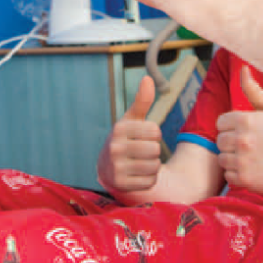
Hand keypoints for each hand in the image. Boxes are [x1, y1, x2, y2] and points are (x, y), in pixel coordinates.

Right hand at [98, 76, 162, 192]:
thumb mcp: (132, 119)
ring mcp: (116, 167)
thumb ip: (141, 101)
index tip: (143, 136)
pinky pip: (150, 182)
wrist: (107, 166)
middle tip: (141, 152)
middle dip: (153, 151)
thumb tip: (147, 78)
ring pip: (154, 166)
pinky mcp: (121, 184)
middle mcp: (114, 147)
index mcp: (119, 128)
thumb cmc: (125, 139)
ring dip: (152, 166)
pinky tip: (137, 175)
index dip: (154, 134)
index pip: (154, 130)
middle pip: (155, 150)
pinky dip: (148, 179)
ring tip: (139, 162)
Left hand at [215, 66, 262, 194]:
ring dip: (235, 160)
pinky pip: (229, 176)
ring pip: (222, 159)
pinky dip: (239, 176)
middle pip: (220, 141)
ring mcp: (243, 160)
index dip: (233, 128)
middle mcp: (241, 139)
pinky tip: (255, 170)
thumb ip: (253, 90)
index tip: (249, 133)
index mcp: (245, 119)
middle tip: (253, 147)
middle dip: (233, 144)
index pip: (221, 123)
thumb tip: (243, 68)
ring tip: (255, 158)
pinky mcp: (245, 180)